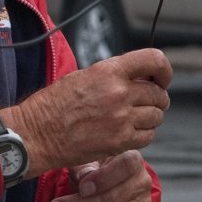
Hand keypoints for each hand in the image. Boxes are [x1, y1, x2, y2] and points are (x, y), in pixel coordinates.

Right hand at [0, 49, 171, 177]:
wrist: (37, 133)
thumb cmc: (53, 105)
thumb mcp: (83, 76)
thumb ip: (112, 75)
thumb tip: (136, 78)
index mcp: (109, 71)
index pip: (153, 60)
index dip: (164, 69)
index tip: (162, 77)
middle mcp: (119, 93)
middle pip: (158, 93)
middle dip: (157, 97)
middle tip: (147, 102)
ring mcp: (122, 119)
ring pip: (156, 116)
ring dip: (151, 117)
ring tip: (137, 118)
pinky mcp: (120, 142)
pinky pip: (148, 136)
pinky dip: (144, 134)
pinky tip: (132, 132)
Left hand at [46, 151, 153, 201]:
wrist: (105, 185)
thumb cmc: (92, 169)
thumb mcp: (86, 161)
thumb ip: (85, 167)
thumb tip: (83, 178)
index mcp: (133, 159)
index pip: (125, 166)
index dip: (104, 178)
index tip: (81, 188)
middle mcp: (142, 183)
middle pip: (113, 198)